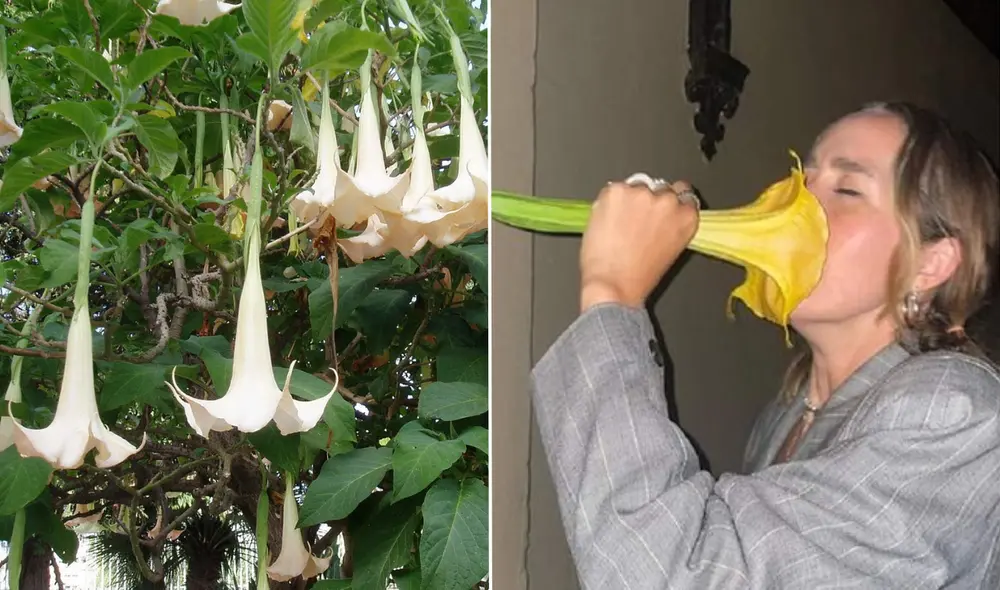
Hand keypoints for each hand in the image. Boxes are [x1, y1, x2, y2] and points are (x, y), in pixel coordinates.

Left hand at [580, 178, 699, 311]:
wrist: (613, 284)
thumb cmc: (638, 276)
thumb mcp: (670, 249)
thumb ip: (671, 224)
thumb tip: (660, 214)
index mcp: (686, 217)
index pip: (684, 193)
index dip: (669, 200)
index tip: (659, 207)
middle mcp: (667, 201)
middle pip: (659, 186)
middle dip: (647, 200)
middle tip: (634, 221)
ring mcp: (641, 194)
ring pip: (635, 186)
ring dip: (627, 199)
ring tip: (618, 226)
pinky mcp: (616, 192)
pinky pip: (612, 190)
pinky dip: (608, 202)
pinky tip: (607, 223)